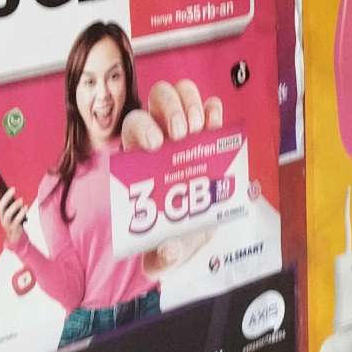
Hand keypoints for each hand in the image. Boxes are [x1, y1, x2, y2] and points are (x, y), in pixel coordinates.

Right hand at [0, 181, 29, 243]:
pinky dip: (21, 214)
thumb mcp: (13, 211)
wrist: (16, 238)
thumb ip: (12, 203)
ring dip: (14, 206)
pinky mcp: (13, 229)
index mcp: (0, 211)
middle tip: (13, 188)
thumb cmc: (15, 221)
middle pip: (1, 206)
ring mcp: (6, 223)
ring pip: (7, 214)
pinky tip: (25, 207)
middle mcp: (1, 217)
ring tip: (21, 200)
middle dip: (6, 197)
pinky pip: (16, 221)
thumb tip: (13, 191)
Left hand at [125, 78, 224, 275]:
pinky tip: (218, 123)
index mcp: (140, 161)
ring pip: (181, 94)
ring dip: (193, 104)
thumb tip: (168, 248)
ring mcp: (185, 132)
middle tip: (184, 134)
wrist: (189, 239)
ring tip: (203, 129)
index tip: (157, 145)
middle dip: (171, 109)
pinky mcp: (209, 134)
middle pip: (158, 100)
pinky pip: (208, 107)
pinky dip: (213, 108)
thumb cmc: (170, 239)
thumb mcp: (165, 254)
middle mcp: (160, 138)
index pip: (134, 127)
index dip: (144, 128)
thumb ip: (163, 257)